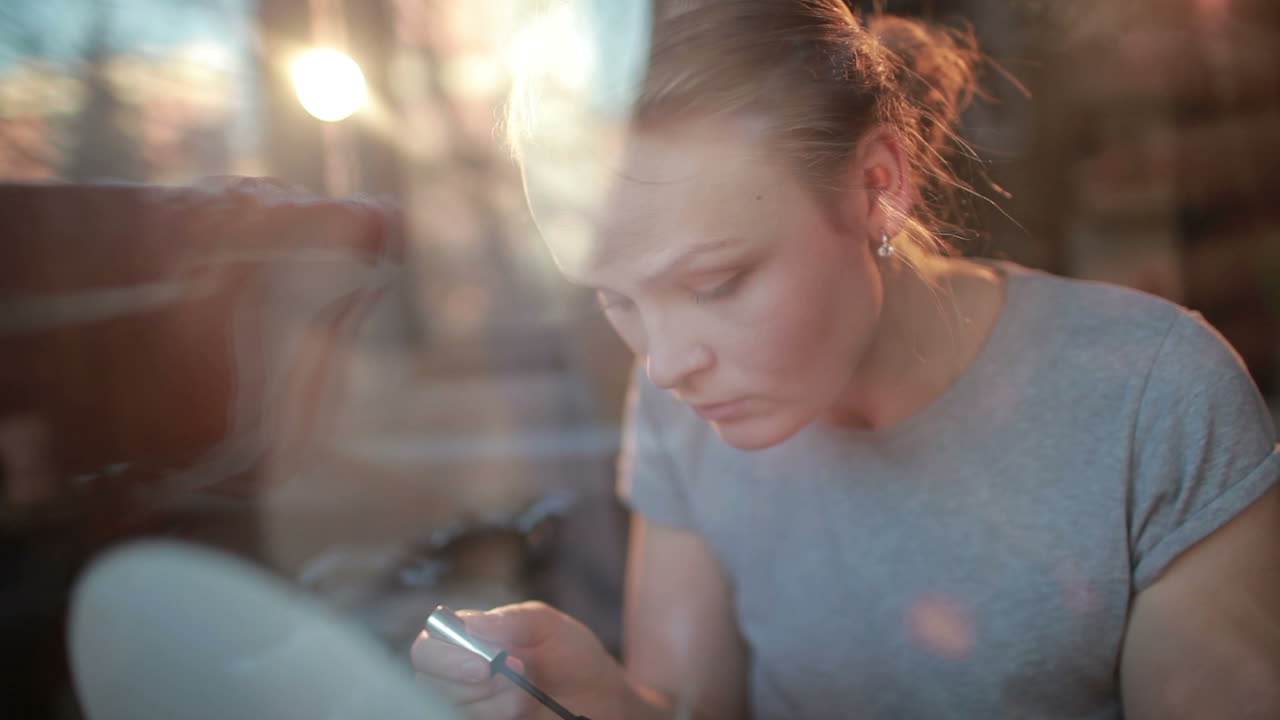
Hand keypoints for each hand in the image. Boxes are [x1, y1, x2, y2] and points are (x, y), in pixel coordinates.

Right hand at [411, 601, 626, 719]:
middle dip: (468, 681)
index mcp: (469, 640)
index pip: (429, 645)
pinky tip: (521, 710)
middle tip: (514, 674)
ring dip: (490, 702)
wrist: (601, 700)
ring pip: (451, 707)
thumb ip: (511, 619)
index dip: (444, 654)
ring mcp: (472, 704)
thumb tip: (471, 623)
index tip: (483, 664)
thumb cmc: (572, 655)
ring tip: (526, 693)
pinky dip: (494, 716)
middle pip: (428, 681)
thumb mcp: (548, 626)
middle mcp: (461, 673)